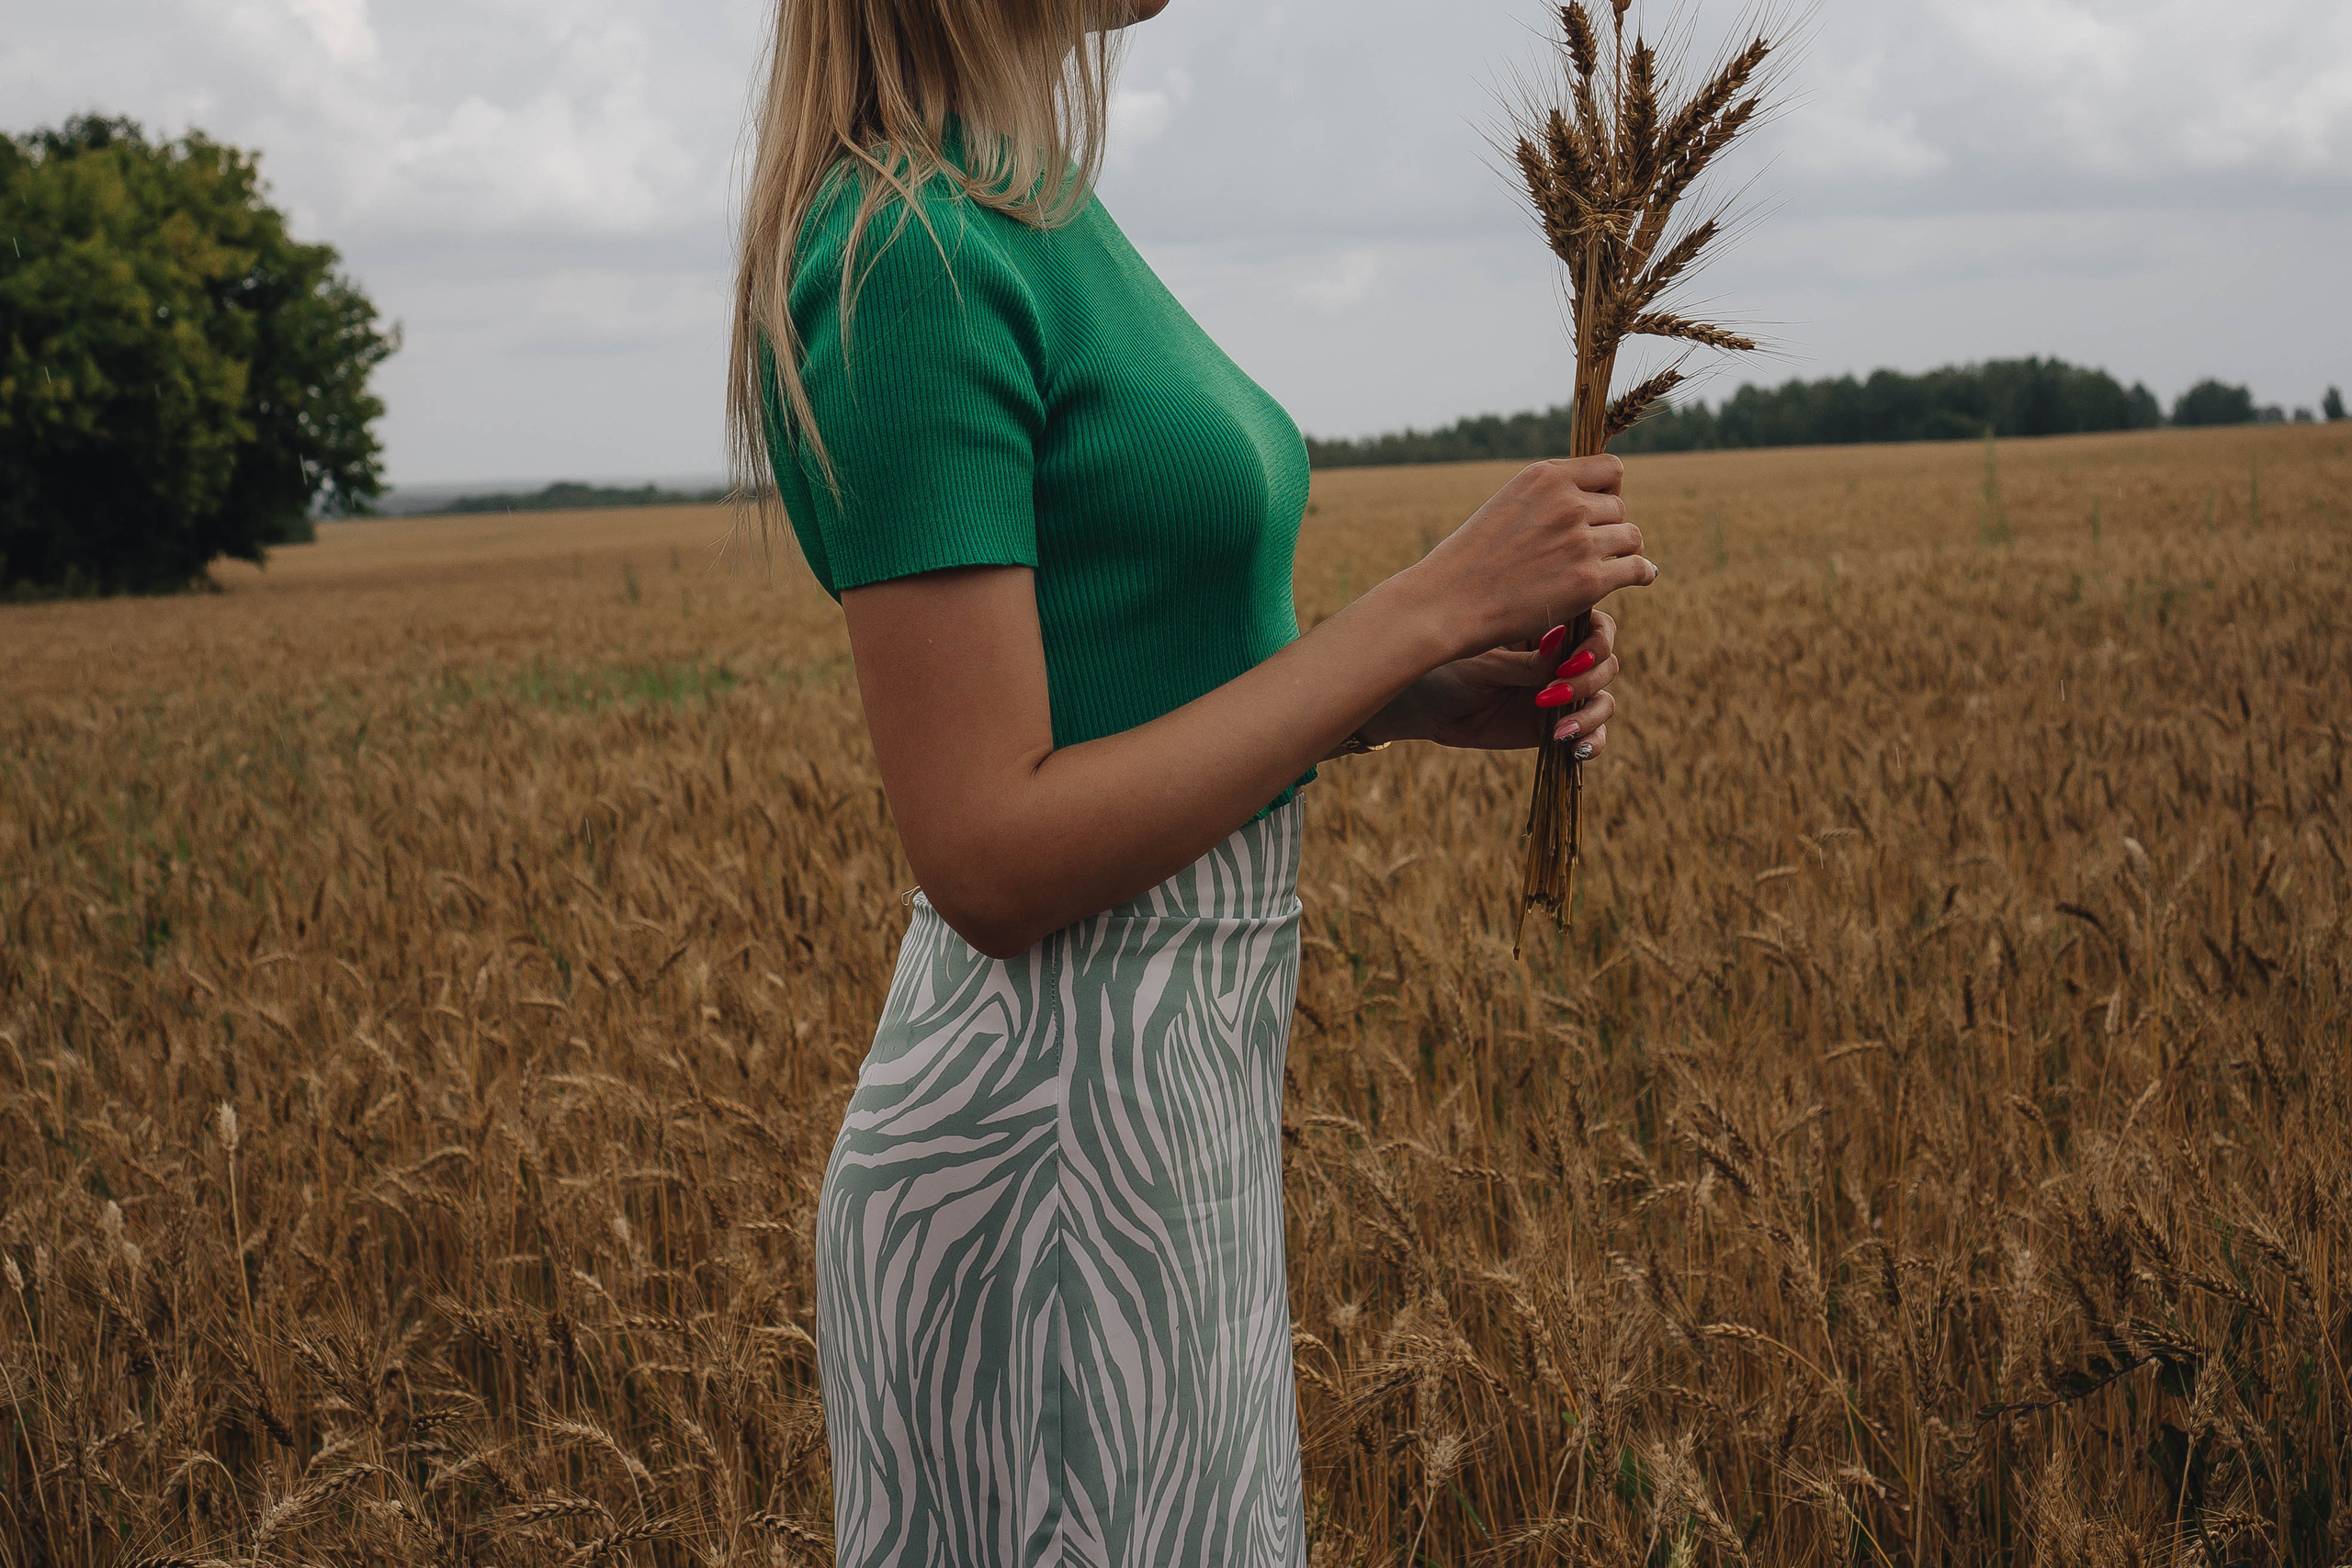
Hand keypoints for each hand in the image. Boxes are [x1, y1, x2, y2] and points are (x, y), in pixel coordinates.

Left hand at [1360, 611, 1620, 755]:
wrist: (1427, 707)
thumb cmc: (1448, 669)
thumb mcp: (1484, 664)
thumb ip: (1525, 663)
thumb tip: (1562, 648)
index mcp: (1548, 628)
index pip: (1595, 625)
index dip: (1596, 641)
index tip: (1567, 661)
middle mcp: (1561, 659)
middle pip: (1606, 662)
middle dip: (1588, 680)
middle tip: (1550, 694)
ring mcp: (1562, 693)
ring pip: (1603, 699)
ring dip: (1590, 714)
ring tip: (1560, 729)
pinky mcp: (1556, 726)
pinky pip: (1591, 734)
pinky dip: (1592, 741)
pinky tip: (1574, 749)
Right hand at [1402, 456, 1658, 660]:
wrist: (1448, 601)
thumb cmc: (1470, 560)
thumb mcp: (1506, 505)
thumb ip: (1548, 498)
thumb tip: (1597, 499)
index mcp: (1545, 477)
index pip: (1610, 469)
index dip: (1609, 490)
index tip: (1601, 509)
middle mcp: (1567, 502)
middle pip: (1619, 507)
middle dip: (1609, 527)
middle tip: (1593, 549)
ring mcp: (1580, 541)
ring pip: (1631, 537)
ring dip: (1624, 552)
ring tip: (1613, 564)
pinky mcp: (1588, 581)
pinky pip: (1637, 569)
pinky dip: (1642, 572)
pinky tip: (1642, 576)